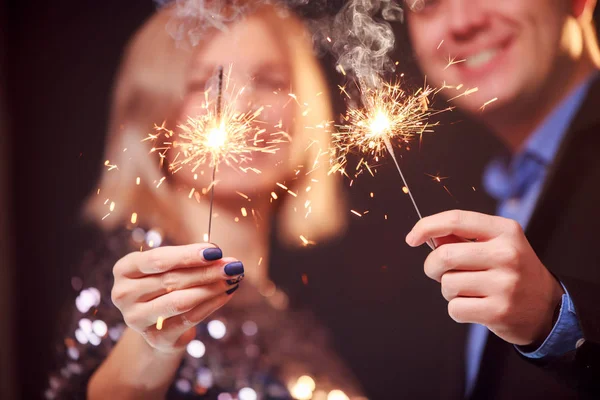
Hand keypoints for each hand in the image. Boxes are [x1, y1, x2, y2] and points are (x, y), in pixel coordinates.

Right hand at [111, 243, 243, 352]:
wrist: (158, 323)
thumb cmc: (166, 284)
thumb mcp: (170, 267)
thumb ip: (189, 259)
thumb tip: (219, 256)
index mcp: (125, 269)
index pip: (158, 260)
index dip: (188, 255)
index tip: (215, 251)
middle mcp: (124, 294)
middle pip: (172, 280)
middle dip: (207, 271)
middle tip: (233, 265)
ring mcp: (136, 319)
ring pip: (181, 301)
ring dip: (211, 288)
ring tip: (233, 279)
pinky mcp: (156, 337)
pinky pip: (189, 318)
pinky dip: (212, 304)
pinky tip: (227, 294)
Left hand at [406, 210, 563, 345]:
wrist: (546, 308)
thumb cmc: (510, 271)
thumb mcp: (495, 244)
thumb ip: (461, 237)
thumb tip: (428, 235)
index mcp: (505, 230)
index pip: (456, 219)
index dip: (426, 226)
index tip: (411, 238)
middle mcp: (507, 254)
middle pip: (445, 255)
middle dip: (431, 266)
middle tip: (438, 272)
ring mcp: (505, 284)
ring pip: (447, 284)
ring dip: (448, 290)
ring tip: (468, 290)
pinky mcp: (499, 311)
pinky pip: (455, 308)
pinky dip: (457, 309)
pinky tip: (475, 306)